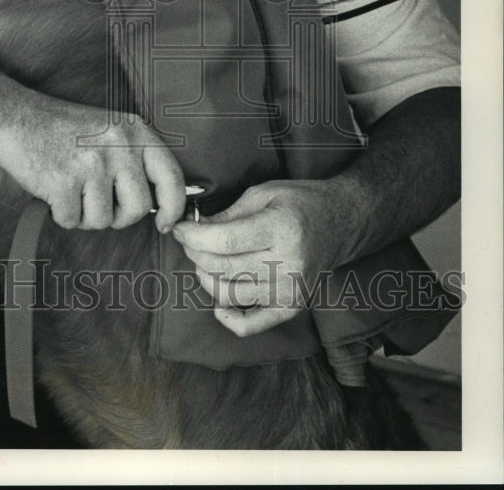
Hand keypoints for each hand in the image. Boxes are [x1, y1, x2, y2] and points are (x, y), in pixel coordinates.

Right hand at [0, 89, 185, 232]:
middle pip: (138, 208)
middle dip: (119, 215)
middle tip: (97, 200)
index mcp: (135, 131)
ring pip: (104, 220)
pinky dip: (62, 213)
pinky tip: (54, 189)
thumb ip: (135, 159)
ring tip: (71, 186)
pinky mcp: (64, 183)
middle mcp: (119, 146)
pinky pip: (73, 221)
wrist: (15, 117)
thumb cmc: (63, 128)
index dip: (173, 207)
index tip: (166, 223)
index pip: (171, 176)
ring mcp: (92, 164)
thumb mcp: (110, 130)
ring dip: (85, 214)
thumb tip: (158, 204)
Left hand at [172, 179, 346, 337]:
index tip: (178, 228)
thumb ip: (227, 214)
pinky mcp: (292, 308)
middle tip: (189, 239)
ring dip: (205, 277)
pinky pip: (250, 325)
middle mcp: (289, 264)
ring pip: (228, 295)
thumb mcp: (263, 193)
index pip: (224, 241)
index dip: (193, 236)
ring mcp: (291, 291)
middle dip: (195, 252)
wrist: (340, 223)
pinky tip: (218, 300)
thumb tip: (192, 230)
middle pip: (223, 268)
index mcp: (282, 229)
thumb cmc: (299, 203)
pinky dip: (227, 317)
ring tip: (205, 259)